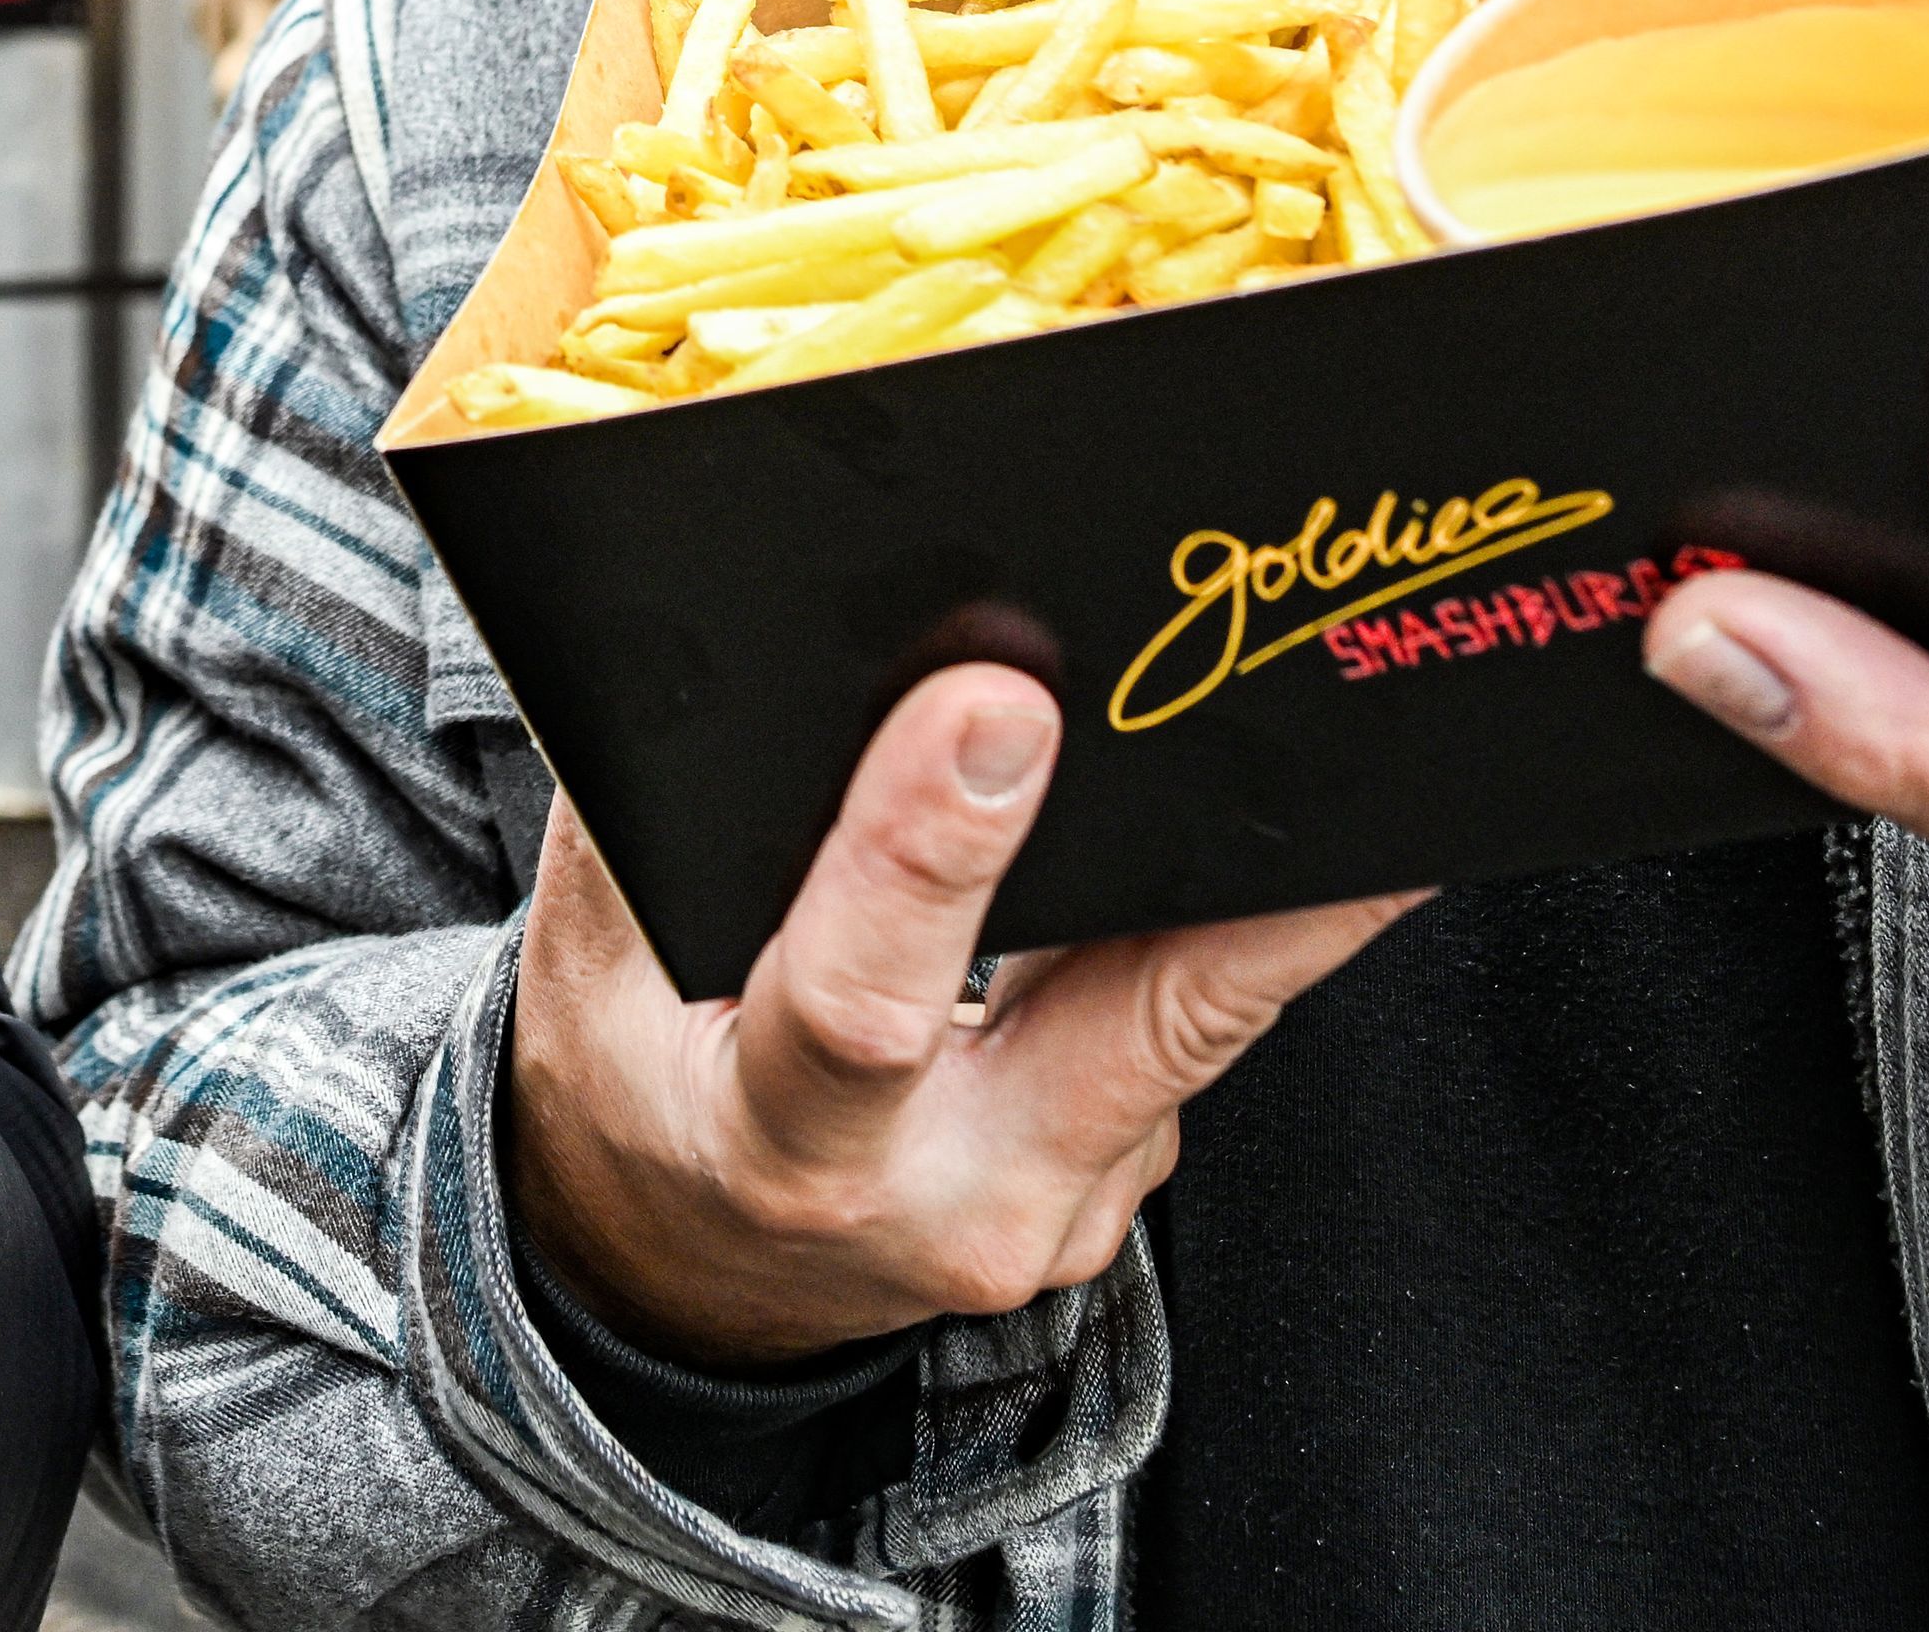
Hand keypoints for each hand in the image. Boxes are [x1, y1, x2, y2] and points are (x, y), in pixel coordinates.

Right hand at [504, 666, 1419, 1365]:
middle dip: (1254, 907)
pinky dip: (1204, 932)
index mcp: (783, 1145)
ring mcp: (1054, 1209)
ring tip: (1346, 775)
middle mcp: (947, 1201)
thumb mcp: (582, 965)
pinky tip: (1224, 849)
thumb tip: (711, 649)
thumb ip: (635, 821)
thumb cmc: (633, 1099)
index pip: (866, 999)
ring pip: (1191, 1025)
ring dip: (1267, 902)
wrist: (681, 1280)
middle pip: (1143, 1032)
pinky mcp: (1113, 1186)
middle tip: (1340, 771)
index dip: (930, 849)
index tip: (994, 707)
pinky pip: (1183, 1038)